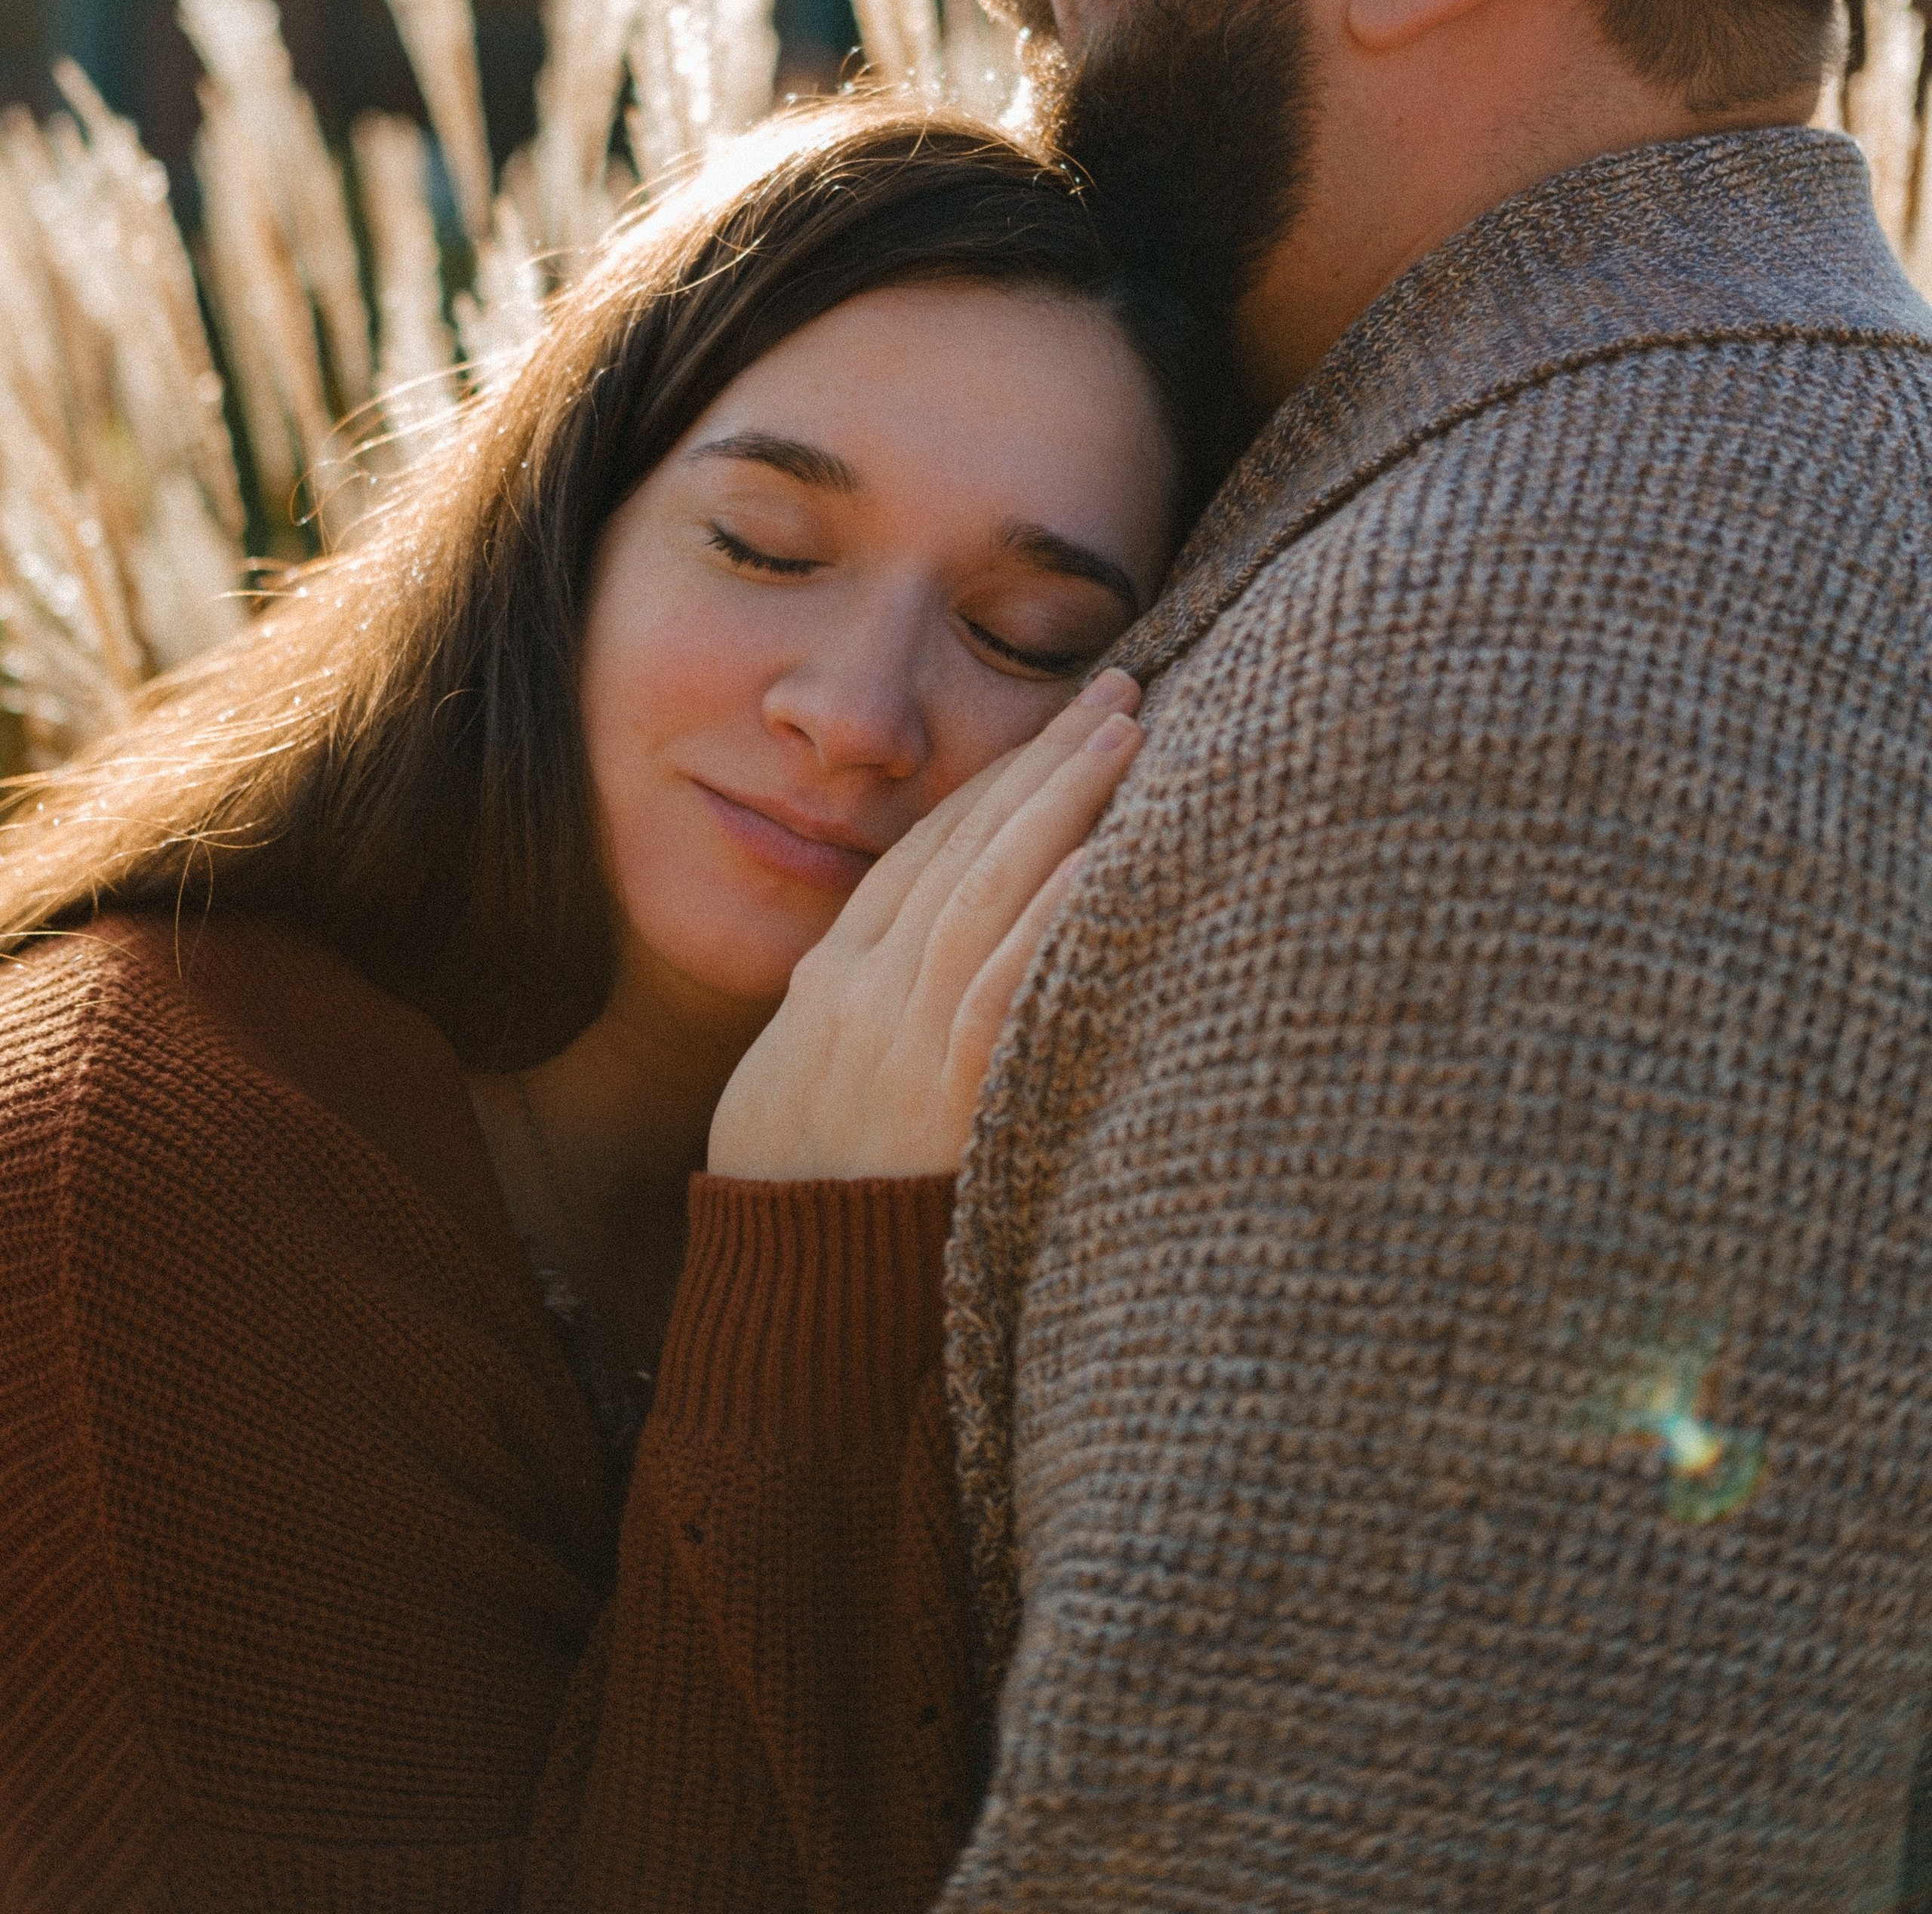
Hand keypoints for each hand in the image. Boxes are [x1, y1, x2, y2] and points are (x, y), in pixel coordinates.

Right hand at [707, 669, 1142, 1180]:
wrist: (778, 1293)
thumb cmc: (793, 1198)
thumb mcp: (792, 1081)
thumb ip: (847, 1015)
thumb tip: (889, 975)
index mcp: (830, 975)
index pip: (919, 847)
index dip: (990, 779)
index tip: (1052, 722)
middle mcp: (866, 985)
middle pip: (963, 841)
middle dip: (1042, 758)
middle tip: (1117, 689)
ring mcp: (905, 1030)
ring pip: (990, 884)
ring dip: (1062, 800)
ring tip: (1128, 733)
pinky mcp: (947, 1087)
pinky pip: (1008, 979)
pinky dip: (1056, 912)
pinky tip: (1106, 858)